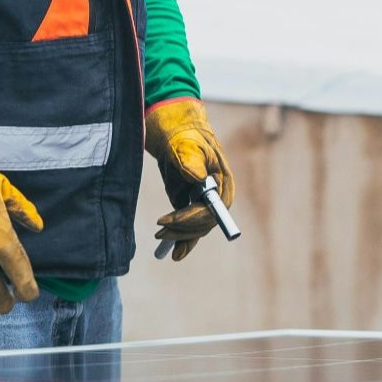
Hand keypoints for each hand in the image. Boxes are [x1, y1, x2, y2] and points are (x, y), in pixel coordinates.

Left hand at [143, 98, 234, 260]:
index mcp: (222, 180)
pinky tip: (175, 254)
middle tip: (159, 231)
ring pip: (196, 227)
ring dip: (179, 236)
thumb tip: (198, 179)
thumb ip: (191, 160)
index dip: (193, 218)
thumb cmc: (182, 133)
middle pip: (204, 222)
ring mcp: (203, 199)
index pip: (213, 209)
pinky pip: (190, 226)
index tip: (171, 219)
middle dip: (182, 229)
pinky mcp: (190, 202)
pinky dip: (184, 240)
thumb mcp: (185, 144)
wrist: (174, 128)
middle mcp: (216, 193)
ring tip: (159, 238)